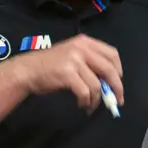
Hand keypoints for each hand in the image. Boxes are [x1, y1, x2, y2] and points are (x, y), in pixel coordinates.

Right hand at [7, 34, 122, 110]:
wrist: (28, 70)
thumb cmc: (50, 65)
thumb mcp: (72, 55)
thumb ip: (89, 62)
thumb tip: (108, 82)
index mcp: (85, 42)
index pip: (112, 54)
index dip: (118, 70)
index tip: (117, 82)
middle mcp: (82, 48)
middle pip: (109, 69)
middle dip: (116, 88)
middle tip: (117, 101)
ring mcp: (74, 60)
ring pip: (97, 84)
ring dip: (97, 99)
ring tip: (91, 105)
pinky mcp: (67, 74)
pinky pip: (85, 92)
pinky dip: (86, 101)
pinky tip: (82, 104)